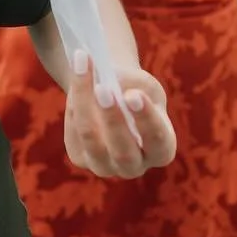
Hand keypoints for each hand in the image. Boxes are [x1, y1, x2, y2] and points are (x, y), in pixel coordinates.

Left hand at [63, 51, 176, 178]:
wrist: (113, 93)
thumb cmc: (136, 90)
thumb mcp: (143, 85)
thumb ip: (132, 87)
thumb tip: (107, 87)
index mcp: (161, 150)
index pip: (158, 141)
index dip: (145, 118)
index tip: (133, 94)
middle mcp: (134, 167)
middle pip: (123, 152)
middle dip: (112, 118)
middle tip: (103, 88)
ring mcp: (105, 166)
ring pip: (91, 139)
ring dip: (84, 103)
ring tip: (82, 69)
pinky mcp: (80, 157)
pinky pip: (74, 131)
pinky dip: (74, 100)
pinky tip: (78, 74)